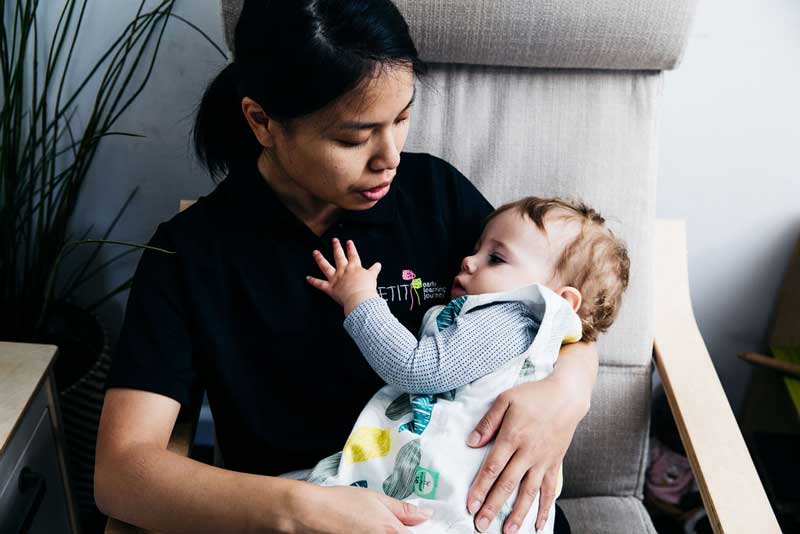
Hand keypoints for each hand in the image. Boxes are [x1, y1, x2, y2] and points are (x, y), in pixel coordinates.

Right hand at [291, 484, 433, 532]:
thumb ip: (404, 509)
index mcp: (393, 532)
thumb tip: (426, 515)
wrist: (310, 513)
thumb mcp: (376, 499)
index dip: (420, 531)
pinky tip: (365, 530)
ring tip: (371, 525)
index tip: (417, 527)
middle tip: (384, 523)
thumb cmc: (340, 503)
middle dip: (403, 532)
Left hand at [306, 238, 380, 314]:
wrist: (360, 298)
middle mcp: (343, 270)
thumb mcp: (372, 277)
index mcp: (355, 267)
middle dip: (336, 247)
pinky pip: (320, 284)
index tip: (348, 242)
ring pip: (326, 266)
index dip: (351, 248)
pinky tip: (307, 278)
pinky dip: (313, 281)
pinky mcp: (330, 288)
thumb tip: (378, 265)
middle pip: (339, 256)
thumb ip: (374, 270)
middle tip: (334, 240)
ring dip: (320, 259)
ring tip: (315, 252)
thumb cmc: (367, 288)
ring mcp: (336, 278)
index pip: (353, 255)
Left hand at [465, 376, 588, 532]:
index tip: (470, 504)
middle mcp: (527, 452)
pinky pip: (549, 490)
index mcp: (512, 436)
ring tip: (507, 531)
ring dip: (517, 513)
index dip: (480, 488)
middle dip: (492, 507)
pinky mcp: (555, 464)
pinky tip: (537, 524)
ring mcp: (543, 460)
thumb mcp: (506, 399)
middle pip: (507, 484)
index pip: (492, 467)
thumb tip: (471, 442)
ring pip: (528, 492)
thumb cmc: (533, 395)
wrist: (567, 396)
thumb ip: (488, 422)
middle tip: (480, 525)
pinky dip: (544, 508)